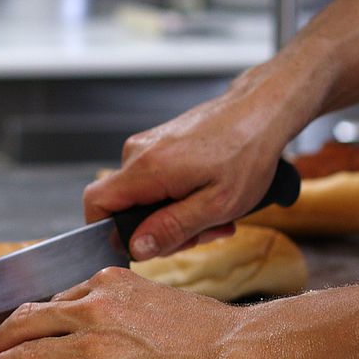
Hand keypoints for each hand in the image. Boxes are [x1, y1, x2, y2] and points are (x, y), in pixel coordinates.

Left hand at [0, 267, 253, 358]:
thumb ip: (117, 301)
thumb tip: (90, 316)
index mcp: (106, 283)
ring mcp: (93, 346)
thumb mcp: (154, 295)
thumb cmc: (203, 328)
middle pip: (27, 322)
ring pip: (27, 353)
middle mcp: (93, 309)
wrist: (231, 352)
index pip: (52, 300)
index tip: (13, 331)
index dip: (25, 319)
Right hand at [82, 57, 322, 260]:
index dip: (107, 233)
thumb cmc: (247, 153)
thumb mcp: (216, 205)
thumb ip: (171, 228)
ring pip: (144, 198)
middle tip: (204, 233)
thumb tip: (134, 248)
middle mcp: (138, 152)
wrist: (262, 110)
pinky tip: (211, 199)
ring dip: (177, 217)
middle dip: (161, 231)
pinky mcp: (160, 145)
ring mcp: (148, 146)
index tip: (142, 247)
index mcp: (146, 168)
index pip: (95, 204)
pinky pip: (156, 183)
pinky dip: (181, 198)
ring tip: (217, 216)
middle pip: (124, 208)